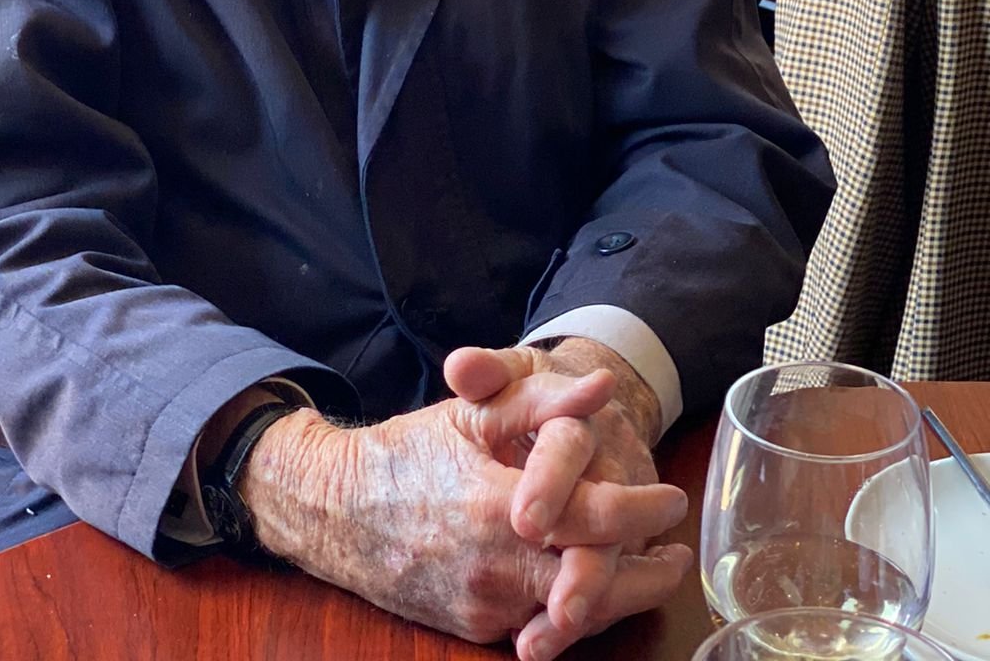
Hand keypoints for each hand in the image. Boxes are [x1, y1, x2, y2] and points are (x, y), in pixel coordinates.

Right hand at [240, 376, 689, 660]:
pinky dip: (574, 611)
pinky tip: (595, 587)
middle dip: (646, 572)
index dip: (643, 509)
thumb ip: (540, 400)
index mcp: (497, 507)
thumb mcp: (472, 412)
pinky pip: (538, 627)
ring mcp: (484, 607)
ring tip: (655, 571)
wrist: (338, 511)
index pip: (594, 518)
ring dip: (620, 596)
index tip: (672, 496)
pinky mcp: (475, 630)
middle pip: (595, 583)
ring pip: (572, 615)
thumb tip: (602, 386)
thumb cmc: (409, 452)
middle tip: (678, 551)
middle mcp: (494, 568)